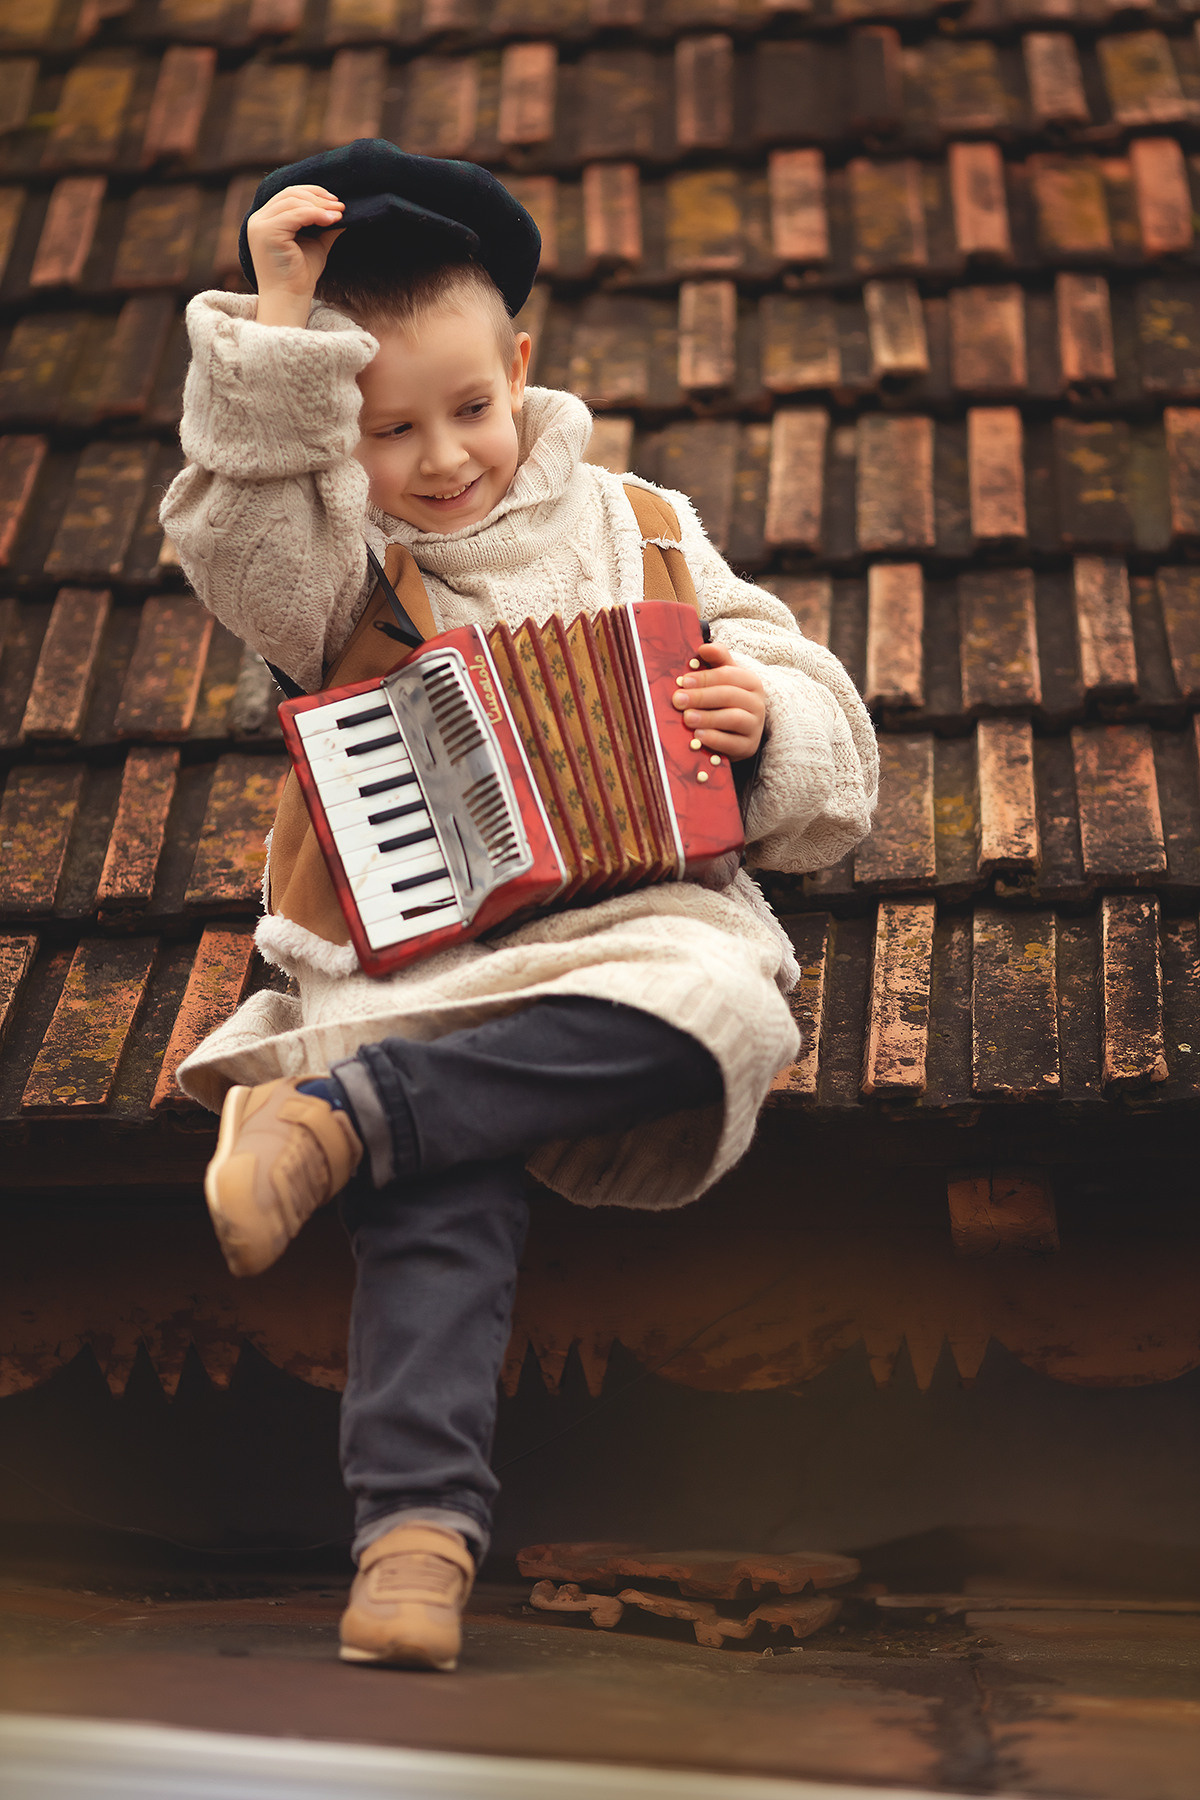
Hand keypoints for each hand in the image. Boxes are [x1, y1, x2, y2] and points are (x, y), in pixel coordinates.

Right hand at [247, 186, 344, 328]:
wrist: (290, 298)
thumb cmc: (301, 275)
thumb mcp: (315, 243)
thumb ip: (324, 225)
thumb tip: (341, 210)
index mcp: (266, 220)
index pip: (289, 195)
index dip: (313, 193)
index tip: (335, 202)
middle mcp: (258, 219)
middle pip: (290, 194)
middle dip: (318, 197)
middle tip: (340, 206)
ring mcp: (260, 225)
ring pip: (293, 201)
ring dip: (320, 206)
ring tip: (339, 214)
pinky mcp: (266, 232)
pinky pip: (295, 214)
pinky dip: (316, 214)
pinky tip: (333, 220)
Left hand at [671, 640, 765, 761]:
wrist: (738, 733)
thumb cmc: (725, 701)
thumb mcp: (723, 678)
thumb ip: (717, 660)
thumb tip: (703, 648)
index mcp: (750, 681)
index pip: (728, 675)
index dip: (704, 677)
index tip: (683, 681)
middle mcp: (757, 703)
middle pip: (729, 696)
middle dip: (701, 697)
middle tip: (678, 700)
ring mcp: (755, 726)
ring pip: (733, 718)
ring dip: (707, 717)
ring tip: (687, 718)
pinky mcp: (749, 746)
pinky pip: (732, 743)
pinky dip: (714, 739)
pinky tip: (698, 736)